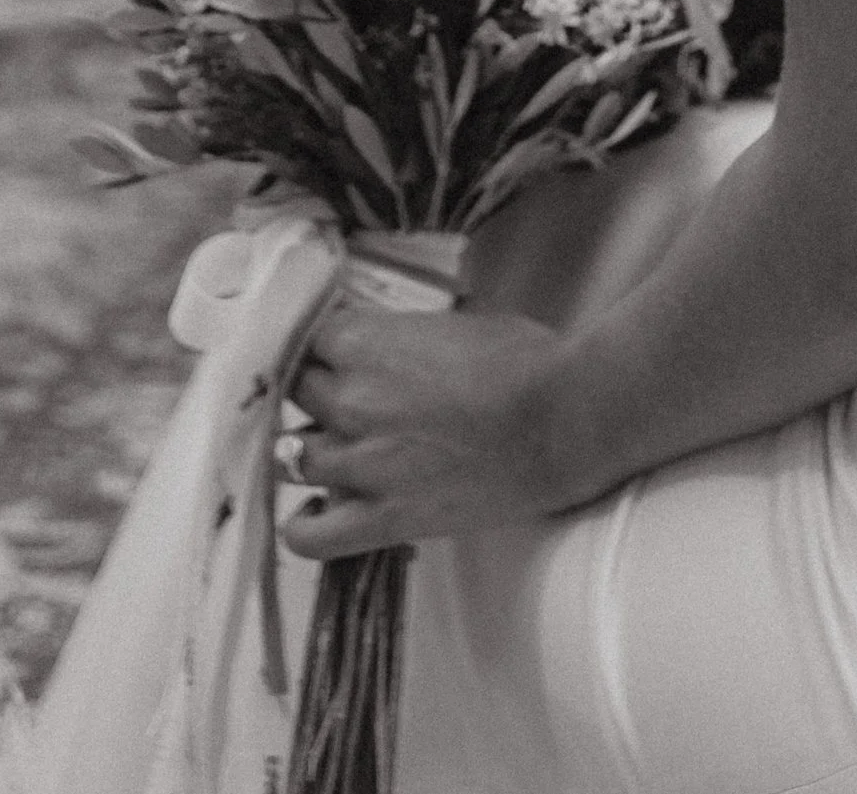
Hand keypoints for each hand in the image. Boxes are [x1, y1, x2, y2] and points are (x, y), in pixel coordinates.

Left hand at [282, 300, 570, 558]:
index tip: (333, 350)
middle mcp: (350, 401)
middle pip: (295, 392)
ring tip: (335, 446)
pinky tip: (317, 508)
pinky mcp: (383, 518)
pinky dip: (303, 523)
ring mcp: (362, 464)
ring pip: (293, 456)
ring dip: (310, 447)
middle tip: (339, 392)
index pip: (302, 338)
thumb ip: (403, 334)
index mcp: (366, 342)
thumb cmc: (523, 360)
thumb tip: (386, 340)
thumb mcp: (454, 320)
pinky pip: (310, 536)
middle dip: (314, 389)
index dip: (319, 344)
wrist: (562, 421)